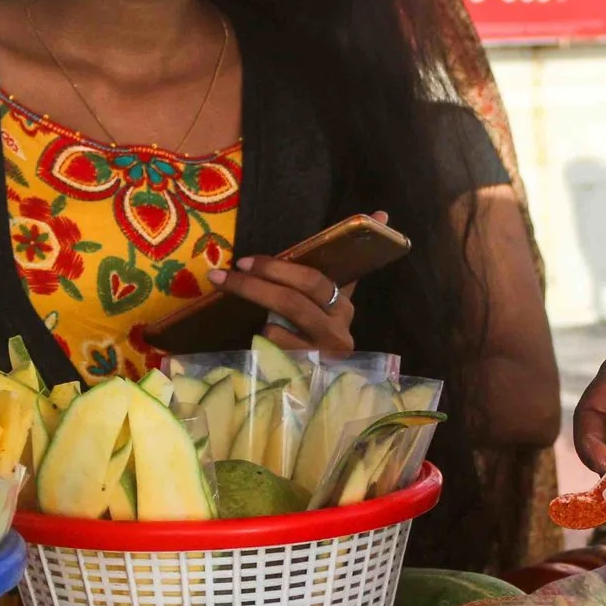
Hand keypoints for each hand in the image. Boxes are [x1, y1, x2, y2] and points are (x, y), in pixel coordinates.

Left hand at [211, 210, 382, 355]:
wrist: (301, 395)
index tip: (379, 210)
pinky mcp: (311, 365)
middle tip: (238, 263)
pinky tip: (261, 335)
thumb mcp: (305, 311)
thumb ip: (306, 278)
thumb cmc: (296, 342)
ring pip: (291, 306)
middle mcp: (341, 321)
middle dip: (272, 268)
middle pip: (309, 284)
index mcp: (342, 302)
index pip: (353, 264)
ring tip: (226, 284)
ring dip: (255, 291)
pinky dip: (265, 331)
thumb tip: (353, 228)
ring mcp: (328, 344)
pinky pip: (280, 337)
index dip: (365, 238)